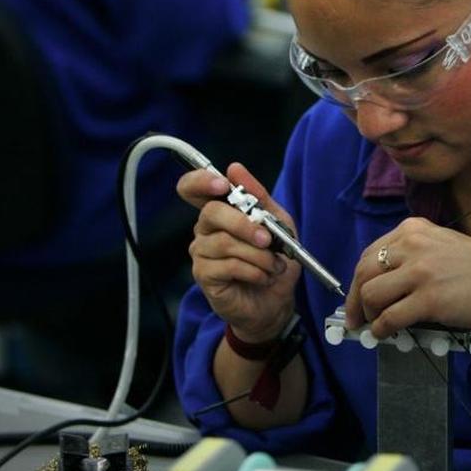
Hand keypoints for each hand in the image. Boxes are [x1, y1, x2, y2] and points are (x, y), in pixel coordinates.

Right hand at [179, 163, 300, 342]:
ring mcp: (202, 253)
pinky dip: (254, 270)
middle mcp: (205, 229)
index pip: (192, 188)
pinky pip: (227, 266)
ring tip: (273, 265)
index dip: (201, 181)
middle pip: (211, 212)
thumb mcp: (278, 224)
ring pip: (224, 243)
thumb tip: (235, 168)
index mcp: (220, 211)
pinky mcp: (204, 276)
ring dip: (258, 255)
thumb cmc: (274, 260)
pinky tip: (263, 277)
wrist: (276, 301)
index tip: (223, 185)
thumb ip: (259, 197)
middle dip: (244, 224)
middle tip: (267, 239)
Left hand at [345, 218, 470, 338]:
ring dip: (368, 315)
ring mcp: (419, 272)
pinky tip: (385, 334)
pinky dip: (381, 330)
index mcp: (413, 230)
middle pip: (363, 273)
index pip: (370, 254)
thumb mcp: (440, 245)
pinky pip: (389, 318)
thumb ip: (410, 257)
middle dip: (354, 300)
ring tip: (375, 325)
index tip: (356, 297)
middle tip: (356, 318)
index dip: (358, 280)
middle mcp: (412, 246)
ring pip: (370, 295)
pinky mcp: (428, 299)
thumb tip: (381, 285)